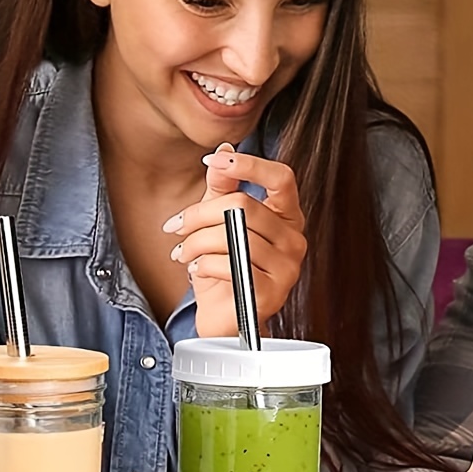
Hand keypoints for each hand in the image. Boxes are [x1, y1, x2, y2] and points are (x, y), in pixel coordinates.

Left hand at [164, 145, 306, 336]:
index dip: (249, 165)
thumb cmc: (225, 270)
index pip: (282, 178)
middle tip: (178, 226)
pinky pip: (228, 265)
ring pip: (232, 235)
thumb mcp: (219, 221)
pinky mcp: (271, 293)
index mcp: (288, 217)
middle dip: (200, 214)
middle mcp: (294, 239)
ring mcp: (288, 268)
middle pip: (244, 205)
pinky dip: (203, 265)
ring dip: (196, 242)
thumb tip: (222, 151)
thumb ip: (224, 187)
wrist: (225, 320)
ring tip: (183, 252)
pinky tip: (197, 270)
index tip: (214, 162)